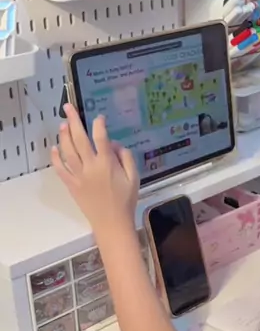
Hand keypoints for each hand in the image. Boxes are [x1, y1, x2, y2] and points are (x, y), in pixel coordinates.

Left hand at [52, 104, 138, 235]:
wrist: (112, 223)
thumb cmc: (126, 200)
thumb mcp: (134, 177)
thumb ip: (126, 158)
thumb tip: (115, 144)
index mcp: (107, 164)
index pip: (100, 138)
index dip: (99, 124)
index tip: (99, 118)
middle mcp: (90, 166)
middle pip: (79, 139)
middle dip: (73, 121)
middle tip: (68, 107)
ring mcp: (78, 176)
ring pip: (67, 151)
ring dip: (64, 136)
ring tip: (63, 124)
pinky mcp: (71, 185)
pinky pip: (60, 168)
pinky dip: (56, 157)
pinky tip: (54, 147)